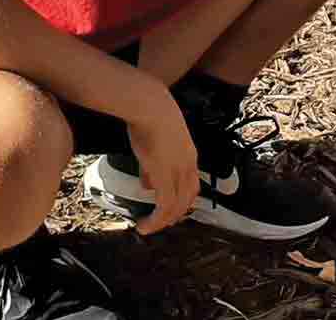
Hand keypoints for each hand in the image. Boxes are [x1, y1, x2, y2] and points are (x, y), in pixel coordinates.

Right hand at [124, 78, 198, 235]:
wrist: (150, 107)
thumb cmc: (149, 120)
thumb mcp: (154, 146)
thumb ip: (153, 168)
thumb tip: (147, 185)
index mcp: (189, 157)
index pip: (191, 186)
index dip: (182, 201)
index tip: (168, 211)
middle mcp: (188, 166)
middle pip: (188, 199)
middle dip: (174, 215)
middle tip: (157, 224)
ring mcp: (179, 170)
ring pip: (177, 206)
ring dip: (162, 221)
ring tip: (148, 228)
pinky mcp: (166, 174)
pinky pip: (164, 206)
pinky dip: (156, 220)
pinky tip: (143, 225)